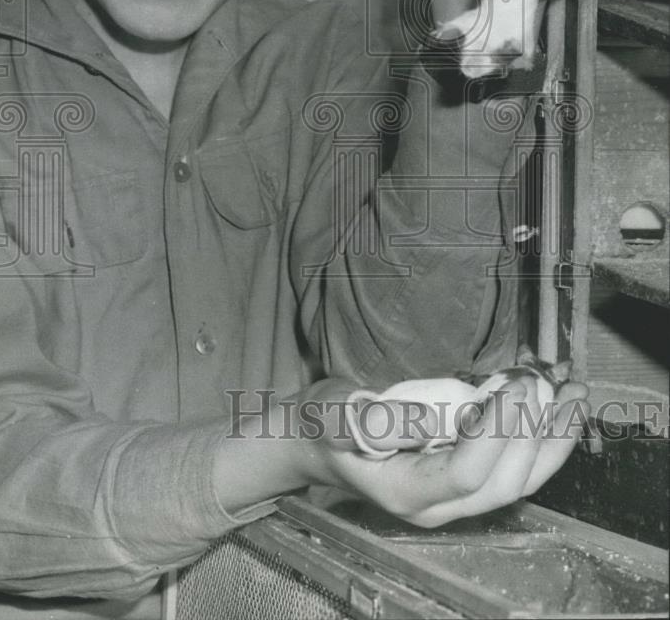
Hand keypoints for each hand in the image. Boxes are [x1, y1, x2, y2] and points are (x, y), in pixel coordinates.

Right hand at [297, 375, 588, 529]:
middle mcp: (437, 505)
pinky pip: (512, 469)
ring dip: (551, 441)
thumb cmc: (323, 422)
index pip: (465, 474)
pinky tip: (555, 407)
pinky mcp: (463, 479)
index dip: (496, 434)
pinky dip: (539, 440)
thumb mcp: (334, 413)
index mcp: (405, 491)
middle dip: (537, 437)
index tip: (514, 387)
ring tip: (575, 396)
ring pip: (517, 482)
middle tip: (556, 387)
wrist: (317, 438)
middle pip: (504, 485)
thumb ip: (369, 420)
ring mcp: (453, 497)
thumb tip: (424, 421)